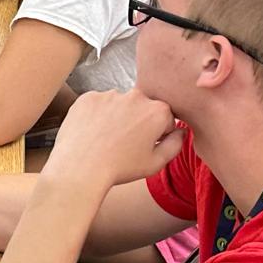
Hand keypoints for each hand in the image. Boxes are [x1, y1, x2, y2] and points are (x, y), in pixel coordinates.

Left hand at [44, 88, 184, 190]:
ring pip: (118, 104)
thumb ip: (176, 144)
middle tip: (123, 143)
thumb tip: (181, 131)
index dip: (156, 134)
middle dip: (137, 121)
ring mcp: (110, 94)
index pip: (164, 118)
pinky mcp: (88, 97)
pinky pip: (96, 104)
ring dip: (115, 116)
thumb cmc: (120, 168)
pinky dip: (95, 115)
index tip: (144, 145)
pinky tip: (91, 133)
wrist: (81, 167)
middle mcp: (136, 96)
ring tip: (105, 139)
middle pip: (141, 108)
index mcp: (158, 110)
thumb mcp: (156, 163)